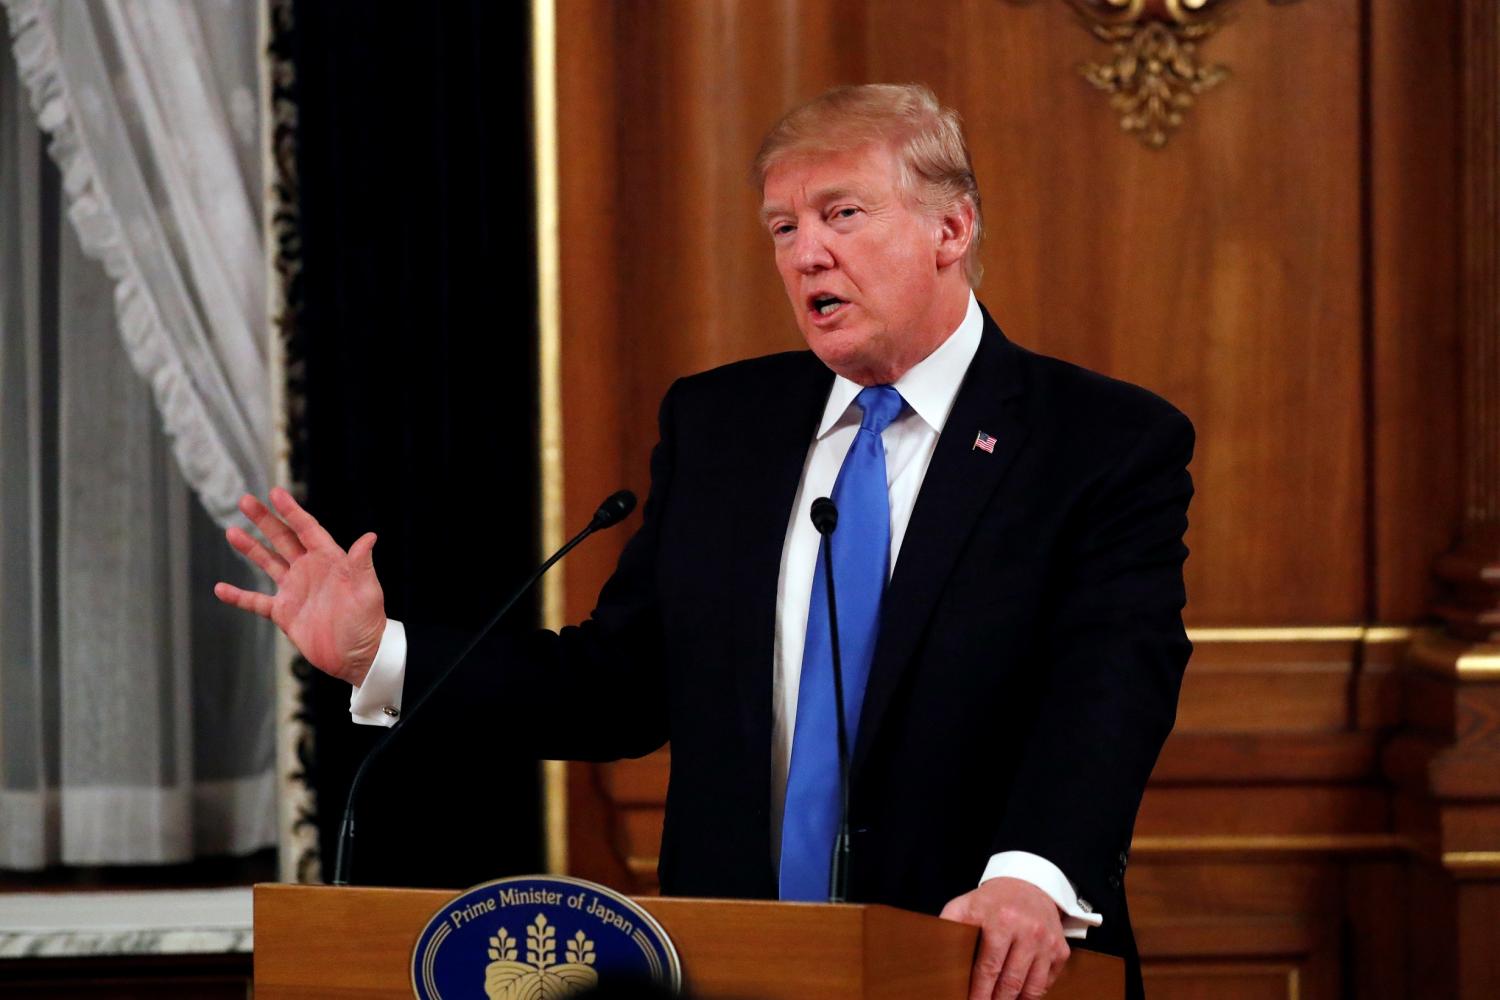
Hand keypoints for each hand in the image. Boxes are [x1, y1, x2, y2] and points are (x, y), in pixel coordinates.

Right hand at [213, 487, 386, 685]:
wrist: (359, 657)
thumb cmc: (368, 623)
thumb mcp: (368, 592)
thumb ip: (362, 565)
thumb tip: (369, 537)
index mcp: (330, 561)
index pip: (307, 529)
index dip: (291, 511)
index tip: (275, 493)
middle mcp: (310, 571)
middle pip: (283, 539)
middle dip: (265, 520)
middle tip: (245, 500)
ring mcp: (295, 590)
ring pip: (268, 563)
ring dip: (250, 548)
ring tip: (231, 531)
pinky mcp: (285, 612)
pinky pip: (256, 602)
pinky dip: (239, 596)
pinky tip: (220, 588)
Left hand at [941, 877, 1070, 999]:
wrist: (1029, 885)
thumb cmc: (992, 901)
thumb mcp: (966, 904)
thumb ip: (949, 924)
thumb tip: (933, 950)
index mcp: (1001, 920)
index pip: (988, 967)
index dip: (978, 992)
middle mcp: (1028, 931)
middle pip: (1010, 982)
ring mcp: (1047, 942)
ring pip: (1031, 988)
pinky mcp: (1061, 950)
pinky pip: (1046, 983)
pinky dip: (1032, 994)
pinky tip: (1019, 996)